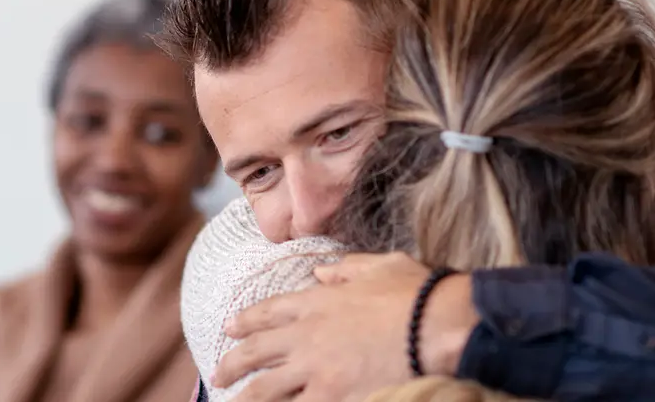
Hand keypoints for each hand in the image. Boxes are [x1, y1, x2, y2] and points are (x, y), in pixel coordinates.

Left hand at [213, 252, 477, 401]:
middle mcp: (306, 334)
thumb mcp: (380, 266)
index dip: (246, 321)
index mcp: (317, 300)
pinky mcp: (329, 395)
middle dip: (232, 363)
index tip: (230, 328)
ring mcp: (315, 369)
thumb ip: (346, 269)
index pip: (269, 311)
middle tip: (217, 373)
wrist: (437, 326)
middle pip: (256, 351)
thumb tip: (322, 270)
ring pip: (264, 388)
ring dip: (245, 397)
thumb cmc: (416, 294)